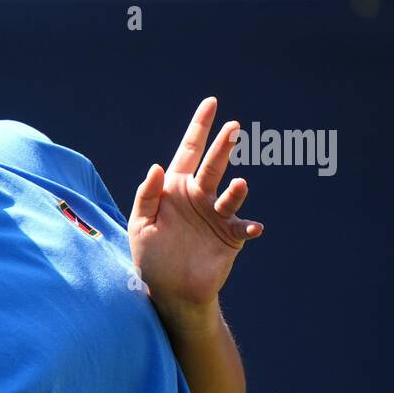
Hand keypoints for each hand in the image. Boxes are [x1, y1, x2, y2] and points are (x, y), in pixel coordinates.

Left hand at [129, 97, 264, 322]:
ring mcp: (216, 214)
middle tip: (233, 128)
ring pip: (230, 194)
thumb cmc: (151, 256)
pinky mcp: (230, 236)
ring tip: (240, 184)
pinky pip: (243, 227)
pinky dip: (249, 225)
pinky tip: (253, 227)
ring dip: (237, 189)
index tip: (212, 103)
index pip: (188, 151)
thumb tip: (156, 167)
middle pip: (213, 165)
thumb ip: (146, 196)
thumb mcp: (140, 225)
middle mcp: (199, 196)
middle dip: (223, 146)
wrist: (170, 289)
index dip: (199, 127)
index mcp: (176, 188)